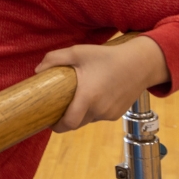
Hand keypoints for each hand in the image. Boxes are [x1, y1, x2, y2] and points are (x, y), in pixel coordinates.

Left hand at [35, 36, 169, 132]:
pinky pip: (99, 117)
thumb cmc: (107, 56)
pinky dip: (92, 111)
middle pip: (76, 124)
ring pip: (88, 120)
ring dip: (79, 114)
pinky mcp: (117, 114)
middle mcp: (99, 109)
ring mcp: (109, 114)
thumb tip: (37, 71)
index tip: (48, 120)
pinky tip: (92, 97)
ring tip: (75, 99)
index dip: (56, 125)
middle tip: (57, 109)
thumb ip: (54, 59)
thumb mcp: (78, 52)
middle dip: (65, 120)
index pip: (69, 123)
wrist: (141, 63)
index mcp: (88, 97)